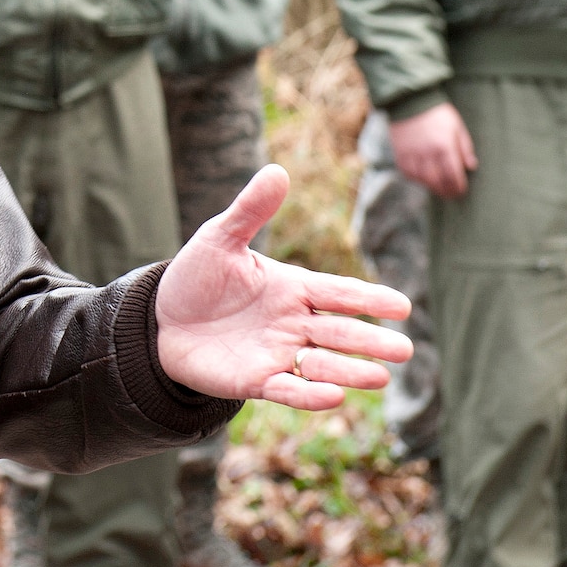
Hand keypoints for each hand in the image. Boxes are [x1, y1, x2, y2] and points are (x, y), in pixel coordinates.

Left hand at [157, 165, 413, 411]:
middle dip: (371, 342)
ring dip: (350, 371)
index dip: (369, 300)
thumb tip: (276, 170)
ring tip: (381, 377)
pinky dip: (310, 395)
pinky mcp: (255, 381)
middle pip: (340, 333)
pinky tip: (335, 397)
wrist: (160, 320)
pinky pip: (289, 390)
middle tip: (405, 350)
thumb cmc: (196, 277)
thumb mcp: (219, 238)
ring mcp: (277, 354)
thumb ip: (250, 210)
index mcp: (292, 288)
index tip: (403, 306)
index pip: (338, 293)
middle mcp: (292, 323)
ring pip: (322, 365)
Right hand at [389, 102, 476, 196]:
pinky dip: (416, 179)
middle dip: (446, 191)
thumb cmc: (438, 114)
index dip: (458, 187)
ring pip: (422, 180)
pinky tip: (423, 178)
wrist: (410, 102)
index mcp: (444, 146)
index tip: (462, 191)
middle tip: (452, 195)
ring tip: (439, 188)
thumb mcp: (457, 126)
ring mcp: (412, 154)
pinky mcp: (400, 154)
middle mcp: (427, 153)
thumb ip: (465, 147)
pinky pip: (408, 173)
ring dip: (432, 187)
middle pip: (438, 181)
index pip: (453, 175)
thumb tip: (471, 166)